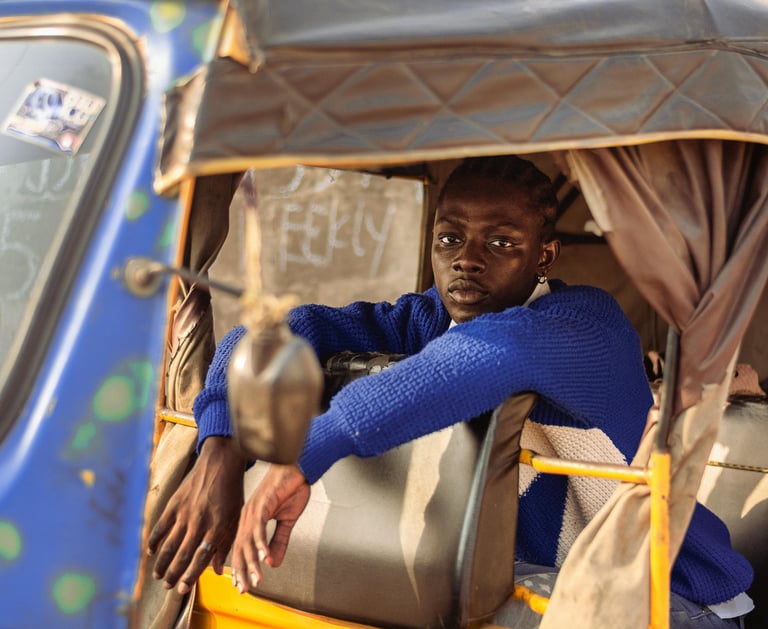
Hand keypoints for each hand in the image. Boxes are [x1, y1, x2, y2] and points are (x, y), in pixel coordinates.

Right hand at [147, 436, 246, 593]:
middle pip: (183, 554)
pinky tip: (151, 552)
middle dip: (174, 573)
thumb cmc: (231, 492)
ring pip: (170, 543)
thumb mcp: (236, 517)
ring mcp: (185, 512)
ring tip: (158, 576)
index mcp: (217, 525)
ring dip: (162, 562)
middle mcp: (200, 521)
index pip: (201, 556)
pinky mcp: (175, 502)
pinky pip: (161, 525)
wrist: (221, 462)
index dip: (190, 575)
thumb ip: (226, 544)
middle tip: (168, 587)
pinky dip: (154, 540)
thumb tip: (218, 571)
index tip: (182, 589)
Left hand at [230, 463, 309, 592]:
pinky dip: (261, 544)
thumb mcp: (287, 520)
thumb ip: (279, 541)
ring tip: (257, 579)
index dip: (242, 567)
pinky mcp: (262, 504)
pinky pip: (259, 528)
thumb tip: (273, 562)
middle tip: (245, 588)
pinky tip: (265, 557)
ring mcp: (253, 510)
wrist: (298, 467)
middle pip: (241, 548)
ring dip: (252, 562)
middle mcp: (248, 515)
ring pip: (248, 541)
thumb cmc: (291, 487)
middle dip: (242, 570)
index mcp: (251, 519)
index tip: (243, 584)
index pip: (242, 547)